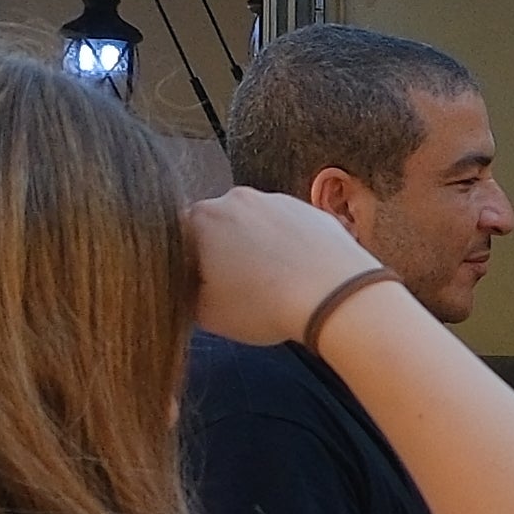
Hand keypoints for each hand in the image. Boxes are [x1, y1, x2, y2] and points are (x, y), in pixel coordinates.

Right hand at [181, 184, 382, 349]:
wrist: (337, 295)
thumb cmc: (267, 305)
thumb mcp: (206, 314)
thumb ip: (184, 293)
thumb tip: (186, 287)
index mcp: (201, 219)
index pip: (177, 239)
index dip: (187, 266)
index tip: (199, 287)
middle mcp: (236, 199)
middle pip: (217, 227)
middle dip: (221, 254)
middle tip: (237, 290)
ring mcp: (276, 200)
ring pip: (254, 225)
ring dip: (257, 249)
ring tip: (272, 285)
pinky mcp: (310, 209)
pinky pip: (289, 228)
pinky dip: (289, 247)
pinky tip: (297, 276)